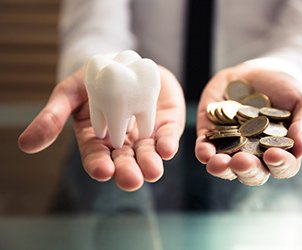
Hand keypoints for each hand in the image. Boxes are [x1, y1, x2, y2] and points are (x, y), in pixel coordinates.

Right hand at [18, 66, 185, 190]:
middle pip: (124, 162)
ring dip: (150, 163)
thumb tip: (26, 145)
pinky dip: (167, 143)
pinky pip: (167, 136)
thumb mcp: (69, 93)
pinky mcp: (164, 124)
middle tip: (131, 180)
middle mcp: (122, 142)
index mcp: (97, 139)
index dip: (98, 165)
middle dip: (127, 172)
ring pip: (147, 154)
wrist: (124, 62)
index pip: (96, 157)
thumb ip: (53, 116)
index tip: (102, 171)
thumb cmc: (94, 79)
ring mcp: (145, 134)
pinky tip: (167, 150)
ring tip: (152, 171)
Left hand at [195, 65, 301, 185]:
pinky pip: (205, 149)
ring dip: (221, 168)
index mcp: (279, 152)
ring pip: (225, 167)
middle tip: (242, 161)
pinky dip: (203, 152)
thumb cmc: (285, 90)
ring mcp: (231, 147)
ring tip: (218, 163)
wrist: (257, 72)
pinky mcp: (210, 135)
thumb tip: (300, 148)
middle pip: (251, 173)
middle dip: (247, 170)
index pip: (282, 167)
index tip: (274, 155)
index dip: (279, 165)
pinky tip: (204, 151)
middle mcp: (254, 156)